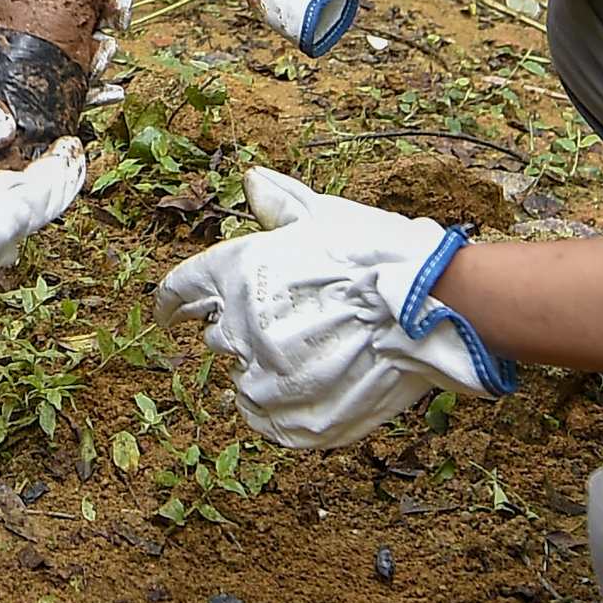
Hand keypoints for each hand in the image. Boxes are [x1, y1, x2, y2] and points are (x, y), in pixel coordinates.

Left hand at [152, 166, 513, 449]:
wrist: (433, 310)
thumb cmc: (378, 255)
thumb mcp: (324, 215)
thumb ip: (278, 202)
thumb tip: (251, 182)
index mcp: (236, 272)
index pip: (178, 291)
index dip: (170, 302)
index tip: (168, 313)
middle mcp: (238, 327)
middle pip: (217, 335)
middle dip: (240, 328)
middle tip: (289, 320)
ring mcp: (264, 379)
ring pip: (243, 378)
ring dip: (266, 367)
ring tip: (315, 351)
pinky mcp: (293, 421)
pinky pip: (266, 418)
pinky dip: (281, 405)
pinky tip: (315, 385)